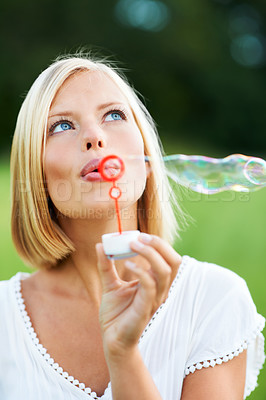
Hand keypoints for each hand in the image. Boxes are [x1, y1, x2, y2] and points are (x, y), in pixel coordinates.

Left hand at [95, 233, 181, 357]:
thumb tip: (100, 245)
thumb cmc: (115, 313)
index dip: (158, 244)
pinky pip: (150, 285)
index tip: (139, 235)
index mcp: (156, 282)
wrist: (111, 337)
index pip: (169, 258)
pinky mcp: (146, 308)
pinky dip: (140, 271)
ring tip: (132, 246)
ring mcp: (155, 299)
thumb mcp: (109, 283)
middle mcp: (160, 289)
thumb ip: (106, 265)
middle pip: (174, 261)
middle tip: (139, 237)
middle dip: (159, 245)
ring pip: (165, 271)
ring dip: (149, 254)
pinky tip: (128, 264)